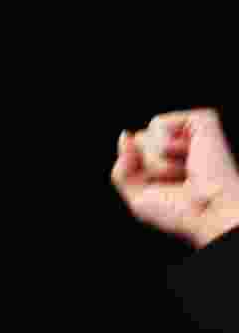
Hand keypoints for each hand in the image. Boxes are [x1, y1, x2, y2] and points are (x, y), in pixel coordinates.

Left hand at [112, 109, 238, 247]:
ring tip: (184, 172)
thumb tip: (125, 134)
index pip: (131, 153)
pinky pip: (157, 124)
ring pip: (142, 136)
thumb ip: (121, 169)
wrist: (210, 212)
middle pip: (135, 143)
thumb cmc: (180, 211)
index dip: (138, 174)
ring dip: (155, 162)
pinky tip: (189, 157)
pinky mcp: (202, 119)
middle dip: (145, 167)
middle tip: (175, 181)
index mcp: (170, 160)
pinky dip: (164, 147)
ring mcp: (191, 131)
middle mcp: (181, 143)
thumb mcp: (138, 197)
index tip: (165, 189)